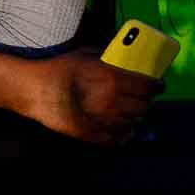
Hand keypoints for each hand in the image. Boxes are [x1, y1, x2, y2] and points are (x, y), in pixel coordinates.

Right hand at [26, 51, 160, 144]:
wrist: (34, 89)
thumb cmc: (59, 68)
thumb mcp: (87, 55)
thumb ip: (108, 58)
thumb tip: (123, 58)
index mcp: (114, 78)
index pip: (148, 85)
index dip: (157, 86)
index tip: (160, 85)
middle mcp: (113, 100)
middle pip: (144, 105)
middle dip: (148, 102)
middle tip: (146, 99)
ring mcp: (103, 119)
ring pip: (133, 123)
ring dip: (137, 118)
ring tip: (135, 114)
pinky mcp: (91, 134)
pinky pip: (117, 139)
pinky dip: (124, 136)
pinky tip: (125, 132)